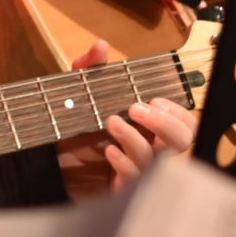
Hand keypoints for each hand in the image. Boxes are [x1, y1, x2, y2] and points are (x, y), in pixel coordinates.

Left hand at [55, 39, 198, 199]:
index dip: (177, 111)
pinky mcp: (123, 191)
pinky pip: (134, 179)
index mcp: (151, 130)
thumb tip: (101, 46)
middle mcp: (151, 151)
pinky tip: (109, 152)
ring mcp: (140, 173)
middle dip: (164, 123)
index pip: (186, 124)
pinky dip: (124, 163)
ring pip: (157, 160)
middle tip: (135, 109)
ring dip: (135, 137)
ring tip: (110, 122)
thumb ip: (91, 70)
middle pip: (183, 140)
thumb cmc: (74, 134)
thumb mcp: (81, 97)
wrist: (49, 169)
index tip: (153, 99)